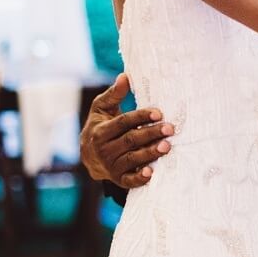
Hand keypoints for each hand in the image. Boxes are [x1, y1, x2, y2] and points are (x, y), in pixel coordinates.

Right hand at [80, 73, 173, 187]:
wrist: (88, 156)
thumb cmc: (100, 126)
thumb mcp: (101, 109)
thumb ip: (114, 94)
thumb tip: (126, 76)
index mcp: (101, 131)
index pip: (123, 122)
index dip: (141, 117)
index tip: (159, 112)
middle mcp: (104, 149)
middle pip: (130, 140)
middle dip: (151, 134)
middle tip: (170, 128)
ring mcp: (110, 165)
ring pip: (132, 159)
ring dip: (150, 153)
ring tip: (167, 146)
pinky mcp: (118, 179)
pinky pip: (129, 180)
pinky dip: (139, 178)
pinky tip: (152, 173)